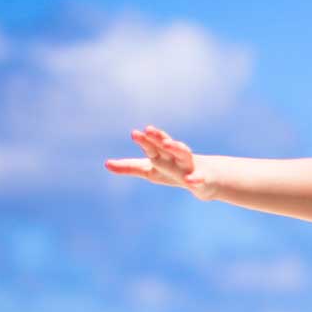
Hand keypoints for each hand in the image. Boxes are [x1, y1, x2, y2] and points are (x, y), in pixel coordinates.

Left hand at [104, 126, 218, 199]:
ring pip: (184, 154)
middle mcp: (176, 157)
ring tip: (168, 144)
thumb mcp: (150, 171)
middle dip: (158, 138)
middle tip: (148, 130)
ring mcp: (190, 166)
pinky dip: (196, 179)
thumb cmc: (173, 172)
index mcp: (163, 155)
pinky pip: (199, 179)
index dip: (145, 141)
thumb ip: (129, 167)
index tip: (134, 133)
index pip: (152, 146)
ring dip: (176, 148)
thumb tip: (106, 164)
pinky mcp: (202, 180)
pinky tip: (191, 181)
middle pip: (166, 146)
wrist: (206, 180)